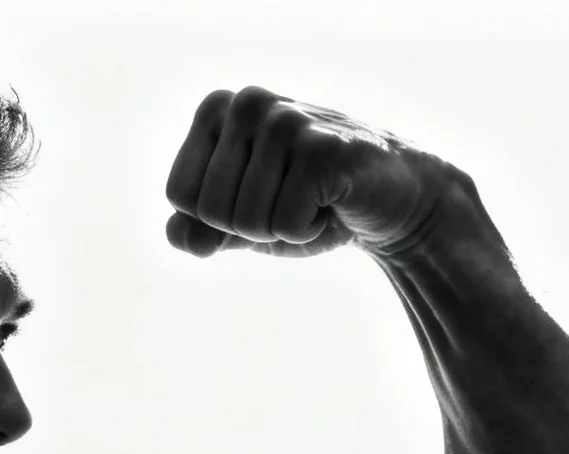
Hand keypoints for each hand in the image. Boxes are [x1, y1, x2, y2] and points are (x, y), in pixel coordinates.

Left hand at [164, 86, 451, 258]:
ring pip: (246, 222)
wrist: (389, 199)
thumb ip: (195, 231)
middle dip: (249, 227)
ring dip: (280, 230)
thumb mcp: (237, 224)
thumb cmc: (304, 206)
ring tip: (312, 200)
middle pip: (209, 211)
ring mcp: (287, 121)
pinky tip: (332, 203)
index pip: (179, 195)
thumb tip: (180, 236)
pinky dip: (307, 231)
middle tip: (289, 201)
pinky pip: (284, 225)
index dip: (216, 219)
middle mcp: (248, 103)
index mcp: (216, 108)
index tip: (256, 196)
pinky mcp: (324, 149)